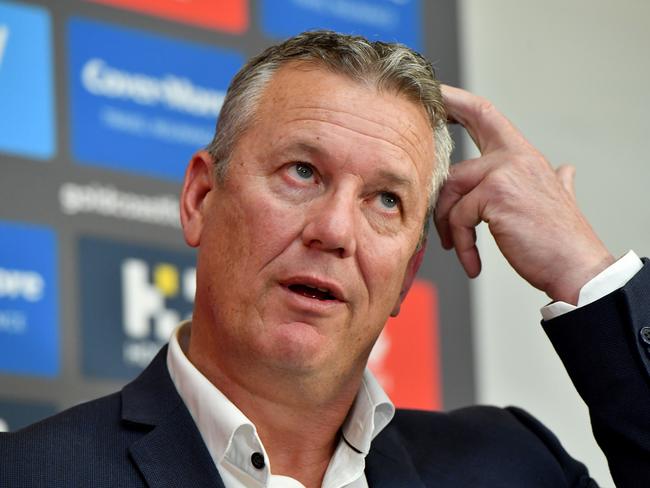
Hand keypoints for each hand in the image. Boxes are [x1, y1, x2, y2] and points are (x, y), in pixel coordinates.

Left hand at [435, 85, 613, 303]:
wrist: (576, 268)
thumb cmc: (559, 239)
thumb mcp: (559, 199)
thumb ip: (559, 180)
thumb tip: (567, 170)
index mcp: (523, 155)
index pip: (486, 114)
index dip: (457, 101)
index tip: (436, 94)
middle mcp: (514, 156)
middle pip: (461, 147)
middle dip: (439, 143)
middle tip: (419, 165)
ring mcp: (504, 173)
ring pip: (451, 190)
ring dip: (448, 224)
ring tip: (456, 247)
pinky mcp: (495, 195)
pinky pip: (459, 216)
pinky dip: (461, 243)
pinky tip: (471, 263)